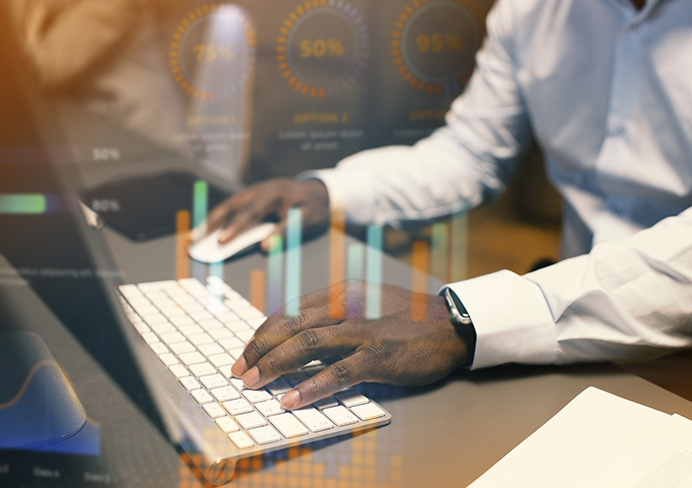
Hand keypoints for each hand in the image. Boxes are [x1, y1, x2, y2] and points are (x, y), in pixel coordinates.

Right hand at [200, 178, 329, 249]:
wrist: (317, 191)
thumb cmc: (311, 207)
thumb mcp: (306, 219)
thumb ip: (286, 231)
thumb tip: (265, 247)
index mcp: (272, 193)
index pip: (249, 213)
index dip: (235, 228)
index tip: (221, 241)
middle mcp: (257, 190)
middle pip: (229, 207)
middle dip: (210, 224)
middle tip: (193, 240)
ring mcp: (251, 193)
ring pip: (225, 208)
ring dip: (209, 223)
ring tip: (193, 238)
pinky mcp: (249, 199)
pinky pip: (230, 210)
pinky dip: (217, 220)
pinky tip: (206, 232)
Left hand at [230, 281, 474, 408]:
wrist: (451, 324)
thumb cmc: (409, 317)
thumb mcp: (368, 302)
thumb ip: (337, 313)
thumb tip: (302, 335)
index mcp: (342, 292)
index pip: (291, 311)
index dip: (265, 333)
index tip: (249, 351)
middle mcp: (346, 307)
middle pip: (290, 326)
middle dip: (259, 349)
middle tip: (240, 371)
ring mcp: (362, 331)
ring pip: (305, 345)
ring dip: (274, 365)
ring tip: (253, 383)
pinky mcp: (377, 357)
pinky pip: (336, 373)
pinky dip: (309, 387)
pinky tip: (290, 400)